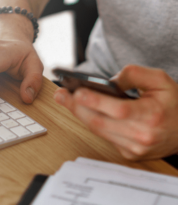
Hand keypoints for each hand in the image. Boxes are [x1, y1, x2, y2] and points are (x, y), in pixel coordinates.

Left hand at [54, 65, 177, 160]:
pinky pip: (104, 136)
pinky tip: (82, 110)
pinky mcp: (129, 153)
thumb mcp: (160, 80)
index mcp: (152, 116)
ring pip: (98, 130)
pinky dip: (92, 122)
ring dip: (79, 114)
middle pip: (100, 123)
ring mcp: (134, 148)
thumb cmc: (174, 103)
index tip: (76, 92)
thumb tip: (109, 81)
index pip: (118, 110)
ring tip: (65, 99)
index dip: (95, 101)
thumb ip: (134, 74)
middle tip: (60, 94)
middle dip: (76, 107)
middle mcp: (142, 136)